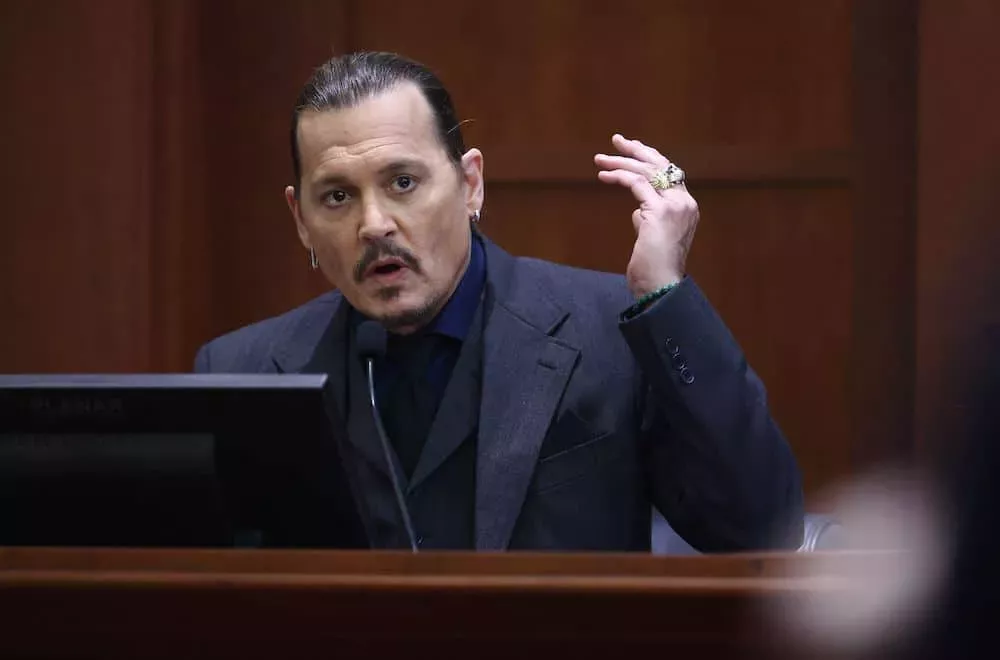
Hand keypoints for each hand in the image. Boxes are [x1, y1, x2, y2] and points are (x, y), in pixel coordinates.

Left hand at [594, 134, 699, 297]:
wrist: (661, 286)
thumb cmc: (654, 269)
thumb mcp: (652, 239)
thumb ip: (648, 221)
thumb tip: (637, 211)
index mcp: (687, 208)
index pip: (669, 174)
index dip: (649, 159)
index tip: (631, 149)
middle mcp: (685, 203)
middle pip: (660, 166)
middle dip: (636, 151)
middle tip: (616, 140)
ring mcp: (674, 205)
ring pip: (646, 172)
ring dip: (620, 163)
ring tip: (600, 160)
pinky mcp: (659, 211)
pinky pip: (636, 184)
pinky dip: (619, 176)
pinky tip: (604, 176)